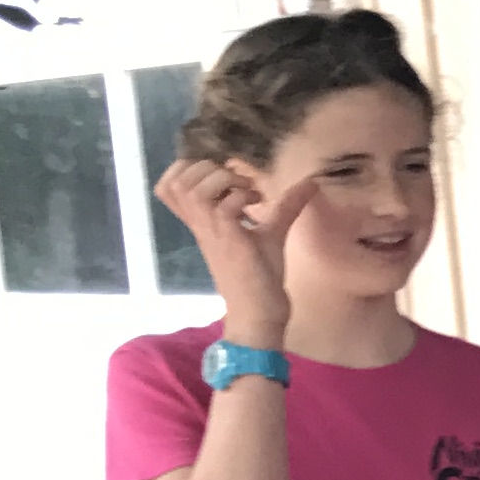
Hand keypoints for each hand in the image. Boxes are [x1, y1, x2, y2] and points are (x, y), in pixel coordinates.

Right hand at [153, 155, 290, 344]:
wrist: (260, 310)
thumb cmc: (260, 274)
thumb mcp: (271, 230)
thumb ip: (285, 205)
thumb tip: (311, 183)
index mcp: (201, 220)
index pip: (168, 184)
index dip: (189, 170)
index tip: (223, 178)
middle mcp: (200, 223)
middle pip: (178, 179)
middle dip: (210, 169)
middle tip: (240, 183)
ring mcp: (212, 230)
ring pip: (194, 187)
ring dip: (223, 180)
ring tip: (248, 193)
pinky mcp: (229, 239)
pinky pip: (223, 206)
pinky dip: (242, 197)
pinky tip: (258, 207)